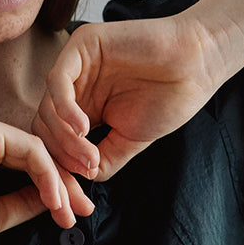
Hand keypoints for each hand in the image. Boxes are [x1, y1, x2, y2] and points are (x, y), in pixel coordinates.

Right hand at [0, 113, 94, 244]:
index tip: (72, 215)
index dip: (54, 187)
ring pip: (38, 150)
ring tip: (72, 210)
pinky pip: (31, 150)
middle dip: (65, 184)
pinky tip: (55, 200)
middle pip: (36, 154)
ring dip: (61, 182)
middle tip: (85, 210)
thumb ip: (23, 202)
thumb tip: (56, 200)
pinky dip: (48, 176)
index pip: (26, 162)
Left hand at [33, 15, 220, 180]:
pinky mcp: (81, 45)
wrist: (199, 63)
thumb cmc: (170, 97)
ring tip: (90, 157)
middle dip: (60, 158)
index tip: (74, 199)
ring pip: (48, 109)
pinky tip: (85, 129)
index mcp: (82, 107)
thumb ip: (103, 158)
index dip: (61, 172)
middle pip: (45, 127)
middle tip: (84, 174)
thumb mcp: (130, 138)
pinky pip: (58, 82)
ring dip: (65, 139)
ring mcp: (75, 66)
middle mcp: (74, 86)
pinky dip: (66, 111)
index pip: (55, 142)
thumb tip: (80, 180)